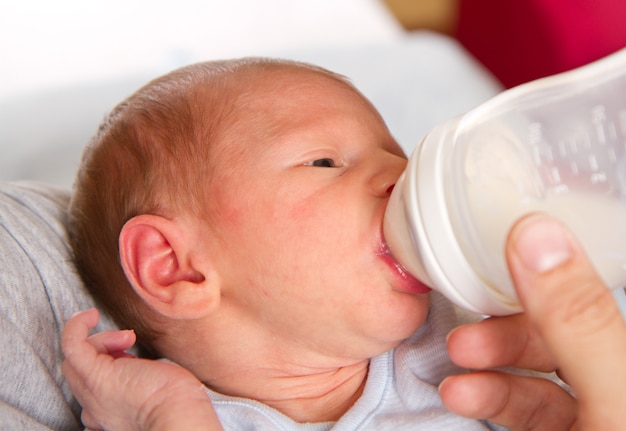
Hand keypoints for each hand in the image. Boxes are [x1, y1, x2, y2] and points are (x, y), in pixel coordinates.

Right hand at [62, 309, 222, 430]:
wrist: (179, 415)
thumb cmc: (178, 403)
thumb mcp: (154, 391)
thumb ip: (141, 380)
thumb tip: (144, 365)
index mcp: (108, 413)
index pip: (91, 390)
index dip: (108, 366)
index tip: (132, 360)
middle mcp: (94, 406)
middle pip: (79, 372)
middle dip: (101, 351)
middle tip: (129, 345)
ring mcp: (91, 391)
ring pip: (75, 358)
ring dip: (100, 340)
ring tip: (128, 339)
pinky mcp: (96, 375)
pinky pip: (71, 345)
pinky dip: (76, 326)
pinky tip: (91, 314)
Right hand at [439, 213, 625, 429]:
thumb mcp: (611, 400)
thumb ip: (575, 321)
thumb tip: (537, 237)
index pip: (602, 283)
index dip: (555, 259)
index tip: (503, 243)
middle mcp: (622, 374)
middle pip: (564, 325)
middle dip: (507, 319)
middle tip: (470, 314)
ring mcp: (601, 409)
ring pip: (541, 367)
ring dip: (488, 359)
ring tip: (455, 355)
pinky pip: (530, 408)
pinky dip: (490, 396)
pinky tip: (462, 392)